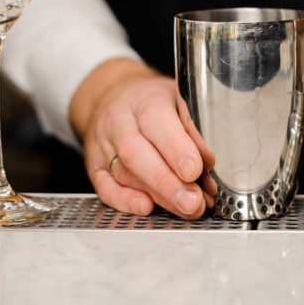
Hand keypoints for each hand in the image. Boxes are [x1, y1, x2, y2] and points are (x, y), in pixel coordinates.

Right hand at [70, 58, 215, 218]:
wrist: (112, 97)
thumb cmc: (153, 102)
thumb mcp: (178, 100)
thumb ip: (194, 128)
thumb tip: (208, 161)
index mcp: (145, 100)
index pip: (156, 121)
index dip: (175, 148)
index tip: (194, 171)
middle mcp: (120, 122)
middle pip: (136, 153)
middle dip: (167, 182)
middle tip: (193, 202)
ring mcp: (104, 144)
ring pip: (124, 173)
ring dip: (157, 196)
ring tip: (186, 207)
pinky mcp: (95, 166)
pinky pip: (105, 187)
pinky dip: (125, 201)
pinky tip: (146, 208)